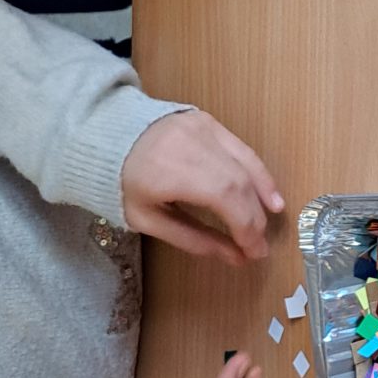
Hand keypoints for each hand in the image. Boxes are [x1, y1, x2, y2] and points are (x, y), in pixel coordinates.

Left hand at [120, 108, 284, 263]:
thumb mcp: (148, 220)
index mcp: (171, 171)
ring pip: (245, 161)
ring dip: (263, 191)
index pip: (224, 197)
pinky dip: (257, 170)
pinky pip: (240, 148)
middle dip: (254, 215)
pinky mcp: (209, 121)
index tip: (254, 252)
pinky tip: (265, 191)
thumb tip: (234, 257)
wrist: (105, 137)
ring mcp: (203, 128)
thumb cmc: (123, 184)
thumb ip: (192, 238)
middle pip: (238, 181)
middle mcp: (193, 144)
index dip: (245, 225)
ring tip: (272, 216)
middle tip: (260, 243)